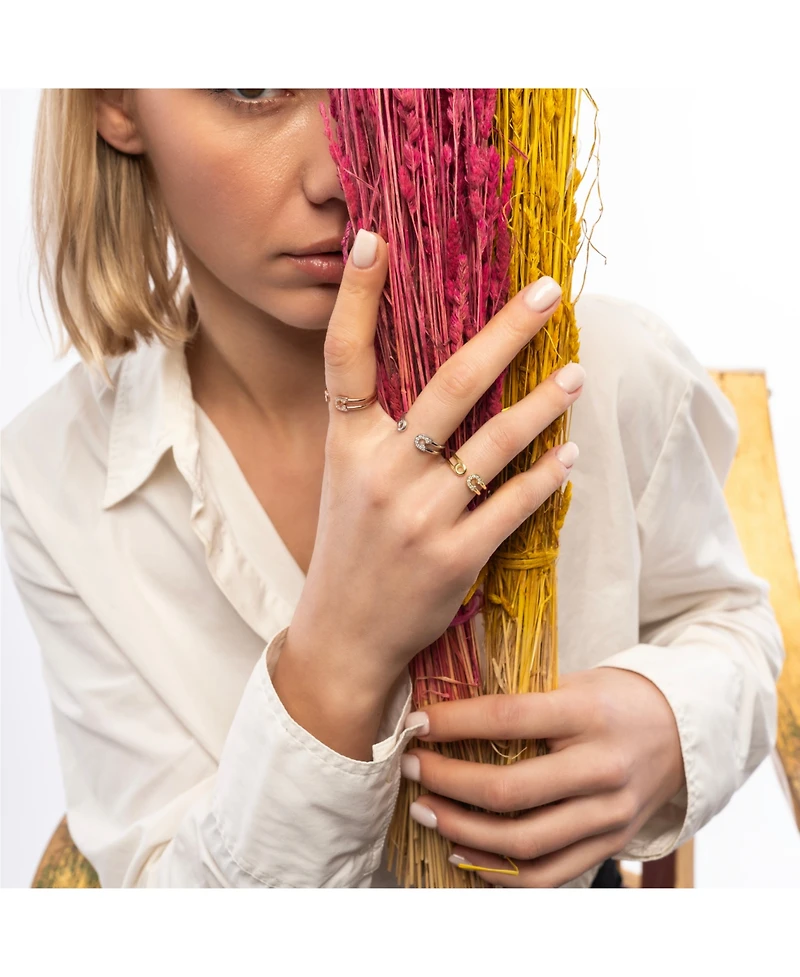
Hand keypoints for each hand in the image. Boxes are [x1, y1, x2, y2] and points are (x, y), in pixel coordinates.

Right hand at [283, 228, 584, 706]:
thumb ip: (379, 429)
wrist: (344, 634)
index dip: (358, 297)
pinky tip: (569, 455)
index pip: (344, 357)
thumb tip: (441, 374)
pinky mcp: (453, 558)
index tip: (374, 237)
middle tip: (548, 293)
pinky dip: (547, 478)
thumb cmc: (350, 547)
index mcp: (346, 445)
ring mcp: (417, 517)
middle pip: (449, 386)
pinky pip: (513, 506)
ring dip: (543, 404)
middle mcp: (379, 472)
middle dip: (505, 333)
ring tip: (576, 373)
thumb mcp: (347, 480)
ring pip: (494, 444)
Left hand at [400, 665, 685, 886]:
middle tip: (411, 768)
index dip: (453, 724)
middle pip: (510, 791)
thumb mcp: (573, 682)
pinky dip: (498, 872)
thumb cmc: (612, 699)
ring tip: (425, 810)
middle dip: (447, 781)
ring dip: (462, 830)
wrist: (681, 730)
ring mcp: (609, 813)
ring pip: (524, 842)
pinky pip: (548, 874)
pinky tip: (463, 852)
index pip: (507, 719)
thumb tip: (443, 710)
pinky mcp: (611, 844)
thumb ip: (520, 698)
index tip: (415, 724)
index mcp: (588, 713)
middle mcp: (602, 767)